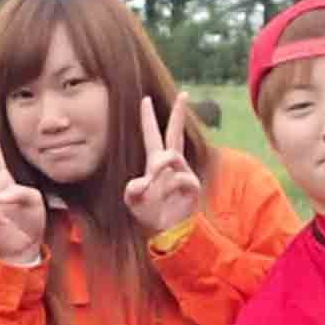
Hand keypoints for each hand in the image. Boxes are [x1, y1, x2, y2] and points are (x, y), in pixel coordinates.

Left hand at [123, 95, 202, 235]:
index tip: (145, 99)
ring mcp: (183, 172)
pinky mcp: (192, 185)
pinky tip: (168, 197)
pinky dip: (171, 187)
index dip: (148, 118)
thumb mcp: (133, 201)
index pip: (152, 135)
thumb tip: (142, 183)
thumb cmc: (149, 213)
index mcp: (155, 163)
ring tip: (150, 186)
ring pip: (172, 156)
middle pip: (175, 133)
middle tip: (183, 93)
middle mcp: (171, 164)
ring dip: (159, 168)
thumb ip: (132, 190)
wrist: (166, 230)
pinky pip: (182, 178)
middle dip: (178, 114)